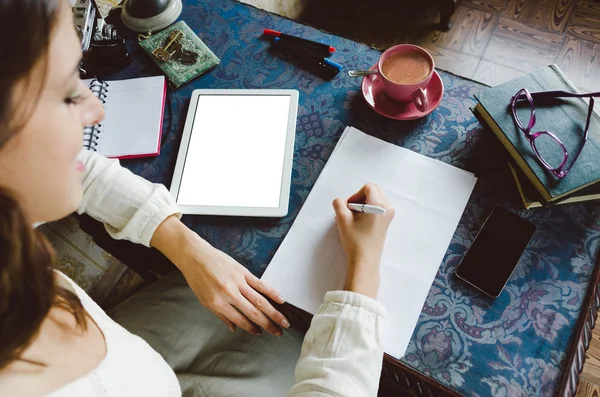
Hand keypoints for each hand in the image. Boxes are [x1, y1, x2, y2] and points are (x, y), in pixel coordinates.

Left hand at [151, 217, 289, 335]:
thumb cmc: (197, 278)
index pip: (240, 320)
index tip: (260, 333)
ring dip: (274, 312)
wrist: (195, 255)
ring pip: (260, 300)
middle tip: (279, 333)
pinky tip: (281, 300)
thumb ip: (221, 315)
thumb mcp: (204, 300)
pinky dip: (272, 292)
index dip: (251, 329)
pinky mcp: (243, 271)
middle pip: (253, 312)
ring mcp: (238, 282)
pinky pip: (260, 284)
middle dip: (268, 324)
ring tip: (284, 321)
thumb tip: (234, 328)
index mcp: (218, 303)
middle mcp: (229, 294)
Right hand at [332, 183, 394, 298]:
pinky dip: (368, 210)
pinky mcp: (387, 222)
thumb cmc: (355, 240)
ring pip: (375, 199)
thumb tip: (342, 201)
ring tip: (354, 219)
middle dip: (360, 198)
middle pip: (373, 191)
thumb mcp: (342, 219)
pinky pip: (378, 207)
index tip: (350, 208)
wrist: (365, 261)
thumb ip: (339, 204)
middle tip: (351, 212)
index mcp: (380, 204)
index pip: (368, 187)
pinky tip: (360, 223)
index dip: (356, 194)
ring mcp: (389, 215)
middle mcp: (388, 207)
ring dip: (363, 204)